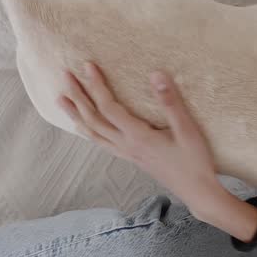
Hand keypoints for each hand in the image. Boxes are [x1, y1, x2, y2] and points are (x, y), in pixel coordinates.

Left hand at [58, 63, 256, 239]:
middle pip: (93, 119)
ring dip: (75, 114)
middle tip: (64, 76)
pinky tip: (83, 126)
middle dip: (78, 96)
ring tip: (60, 99)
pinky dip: (87, 131)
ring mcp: (126, 154)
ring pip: (92, 133)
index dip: (96, 85)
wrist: (196, 191)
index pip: (109, 107)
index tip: (87, 65)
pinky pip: (100, 142)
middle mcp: (126, 146)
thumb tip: (155, 74)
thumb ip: (170, 101)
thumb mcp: (187, 129)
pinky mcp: (130, 158)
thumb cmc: (195, 160)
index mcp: (138, 136)